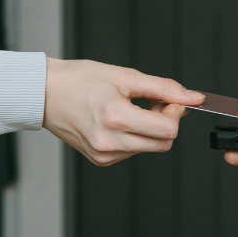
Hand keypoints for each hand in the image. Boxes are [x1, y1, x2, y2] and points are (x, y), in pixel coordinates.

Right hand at [43, 59, 204, 165]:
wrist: (44, 94)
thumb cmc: (79, 80)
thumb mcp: (125, 76)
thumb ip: (163, 88)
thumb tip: (193, 98)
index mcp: (116, 118)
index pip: (168, 130)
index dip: (176, 113)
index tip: (170, 100)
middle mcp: (110, 141)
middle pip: (163, 143)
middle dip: (165, 122)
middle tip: (151, 102)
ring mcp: (104, 154)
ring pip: (149, 148)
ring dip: (150, 129)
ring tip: (131, 108)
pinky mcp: (101, 160)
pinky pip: (132, 151)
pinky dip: (135, 136)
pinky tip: (119, 121)